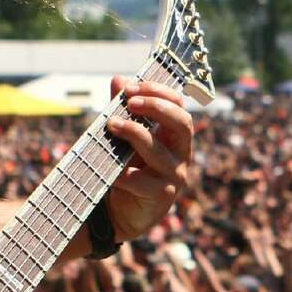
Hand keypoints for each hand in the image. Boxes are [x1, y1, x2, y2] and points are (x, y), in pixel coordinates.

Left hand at [103, 78, 195, 241]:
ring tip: (111, 125)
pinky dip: (122, 172)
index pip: (179, 106)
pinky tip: (110, 170)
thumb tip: (119, 79)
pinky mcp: (161, 197)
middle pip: (181, 123)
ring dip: (133, 133)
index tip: (131, 88)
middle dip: (156, 107)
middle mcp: (180, 154)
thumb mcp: (124, 138)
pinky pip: (140, 180)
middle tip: (130, 102)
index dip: (159, 93)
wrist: (120, 212)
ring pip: (158, 150)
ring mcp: (174, 176)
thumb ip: (123, 111)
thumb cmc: (126, 169)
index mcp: (174, 136)